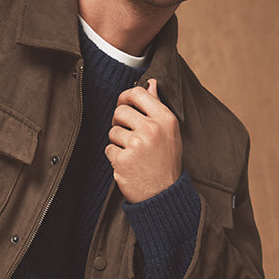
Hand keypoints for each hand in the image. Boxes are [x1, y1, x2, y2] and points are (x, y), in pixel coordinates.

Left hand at [105, 79, 181, 202]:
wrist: (164, 194)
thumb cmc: (166, 161)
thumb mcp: (170, 132)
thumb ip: (158, 106)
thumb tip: (151, 84)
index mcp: (165, 119)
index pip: (138, 94)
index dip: (126, 97)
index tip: (124, 103)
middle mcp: (151, 129)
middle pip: (120, 111)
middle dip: (119, 122)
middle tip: (128, 133)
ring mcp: (136, 145)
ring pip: (113, 131)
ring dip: (118, 141)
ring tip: (133, 152)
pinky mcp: (122, 159)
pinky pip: (109, 148)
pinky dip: (115, 156)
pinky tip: (129, 163)